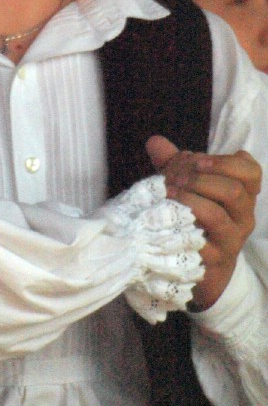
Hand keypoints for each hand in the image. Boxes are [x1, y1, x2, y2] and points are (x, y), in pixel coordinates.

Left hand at [147, 135, 261, 309]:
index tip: (197, 160)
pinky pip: (201, 245)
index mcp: (241, 194)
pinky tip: (167, 222)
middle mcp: (243, 217)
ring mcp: (231, 240)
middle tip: (174, 179)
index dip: (226, 162)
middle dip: (199, 180)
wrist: (197, 263)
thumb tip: (155, 142)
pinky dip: (182, 229)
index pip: (251, 172)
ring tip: (167, 195)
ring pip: (217, 215)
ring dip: (188, 201)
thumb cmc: (194, 217)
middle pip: (233, 191)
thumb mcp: (186, 186)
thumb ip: (174, 164)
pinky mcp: (214, 260)